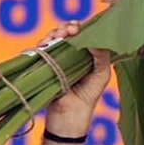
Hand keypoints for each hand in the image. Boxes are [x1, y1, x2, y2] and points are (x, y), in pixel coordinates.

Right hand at [38, 21, 111, 144]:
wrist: (68, 118)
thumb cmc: (87, 99)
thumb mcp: (101, 76)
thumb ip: (102, 57)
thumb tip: (95, 38)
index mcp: (86, 56)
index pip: (83, 34)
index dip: (82, 27)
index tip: (82, 26)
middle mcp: (70, 55)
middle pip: (66, 32)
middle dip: (67, 27)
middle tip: (71, 30)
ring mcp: (56, 59)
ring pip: (53, 38)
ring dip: (55, 33)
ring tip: (61, 35)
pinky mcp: (44, 65)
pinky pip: (40, 49)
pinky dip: (43, 43)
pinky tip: (49, 43)